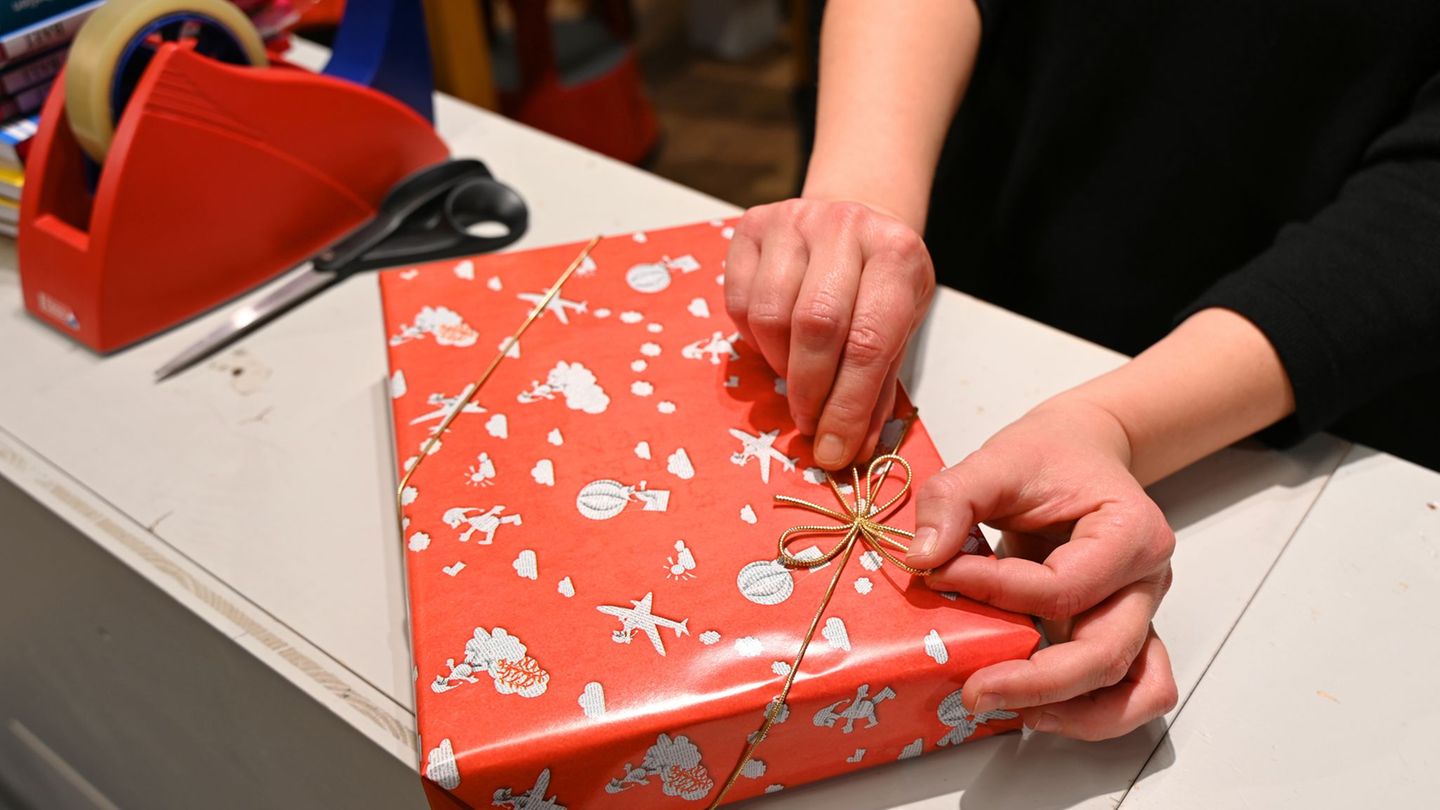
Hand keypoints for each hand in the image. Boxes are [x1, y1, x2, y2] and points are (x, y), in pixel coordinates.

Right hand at [724, 199, 935, 468]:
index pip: (868, 341)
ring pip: (769, 315)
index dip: (847, 406)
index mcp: (896, 254)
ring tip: (796, 376)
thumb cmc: (880, 282)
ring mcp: (794, 220)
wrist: (856, 214)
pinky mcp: (752, 226)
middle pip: (814, 326)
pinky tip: (776, 342)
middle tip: (809, 425)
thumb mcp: (901, 326)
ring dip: (779, 365)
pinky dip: (753, 339)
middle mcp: (845, 227)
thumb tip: (849, 450)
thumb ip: (877, 388)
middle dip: (809, 391)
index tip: (832, 450)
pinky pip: (739, 302)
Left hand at [906, 397, 1179, 739]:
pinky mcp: (1120, 635)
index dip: (997, 590)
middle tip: (973, 689)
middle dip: (1037, 682)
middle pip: (1107, 653)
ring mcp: (1139, 614)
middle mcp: (1146, 582)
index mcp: (1130, 533)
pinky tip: (1035, 708)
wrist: (1081, 454)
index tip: (941, 574)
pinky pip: (1130, 693)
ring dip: (1074, 714)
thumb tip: (924, 557)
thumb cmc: (1049, 457)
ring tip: (1007, 708)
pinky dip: (1090, 712)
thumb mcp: (996, 460)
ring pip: (1134, 690)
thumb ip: (954, 499)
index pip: (1063, 587)